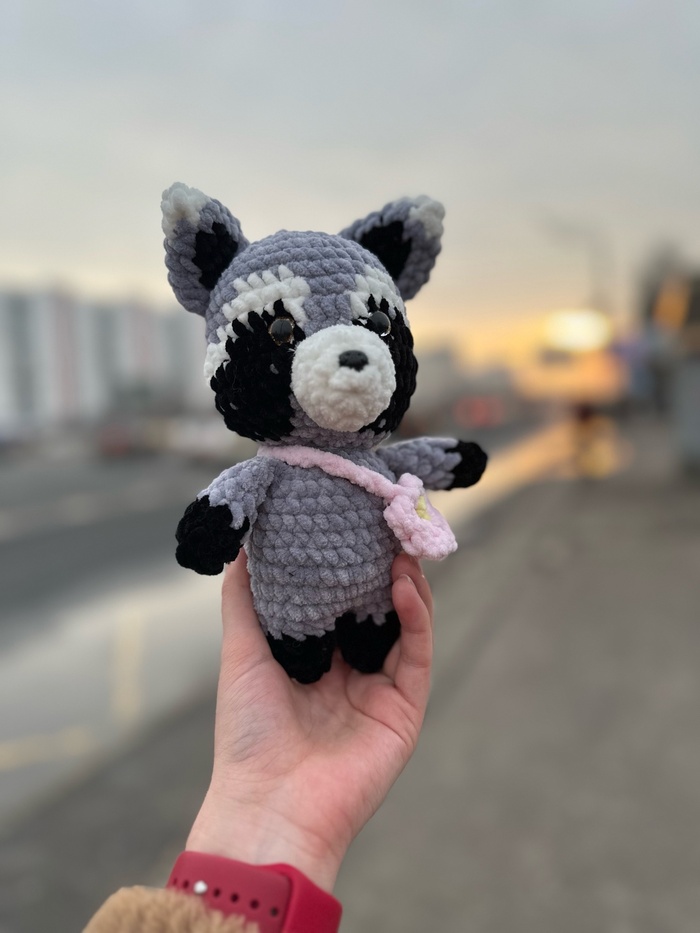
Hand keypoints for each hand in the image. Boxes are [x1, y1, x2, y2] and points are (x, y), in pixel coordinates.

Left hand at [186, 551, 433, 891]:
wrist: (269, 805)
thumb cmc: (247, 734)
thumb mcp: (240, 653)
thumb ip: (244, 598)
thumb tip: (241, 544)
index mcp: (314, 659)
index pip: (338, 600)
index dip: (346, 562)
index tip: (346, 520)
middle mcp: (351, 670)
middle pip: (378, 607)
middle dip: (382, 565)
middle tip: (383, 522)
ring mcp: (381, 689)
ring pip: (406, 623)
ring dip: (406, 583)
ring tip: (398, 544)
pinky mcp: (405, 708)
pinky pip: (418, 651)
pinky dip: (416, 615)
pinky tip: (404, 583)